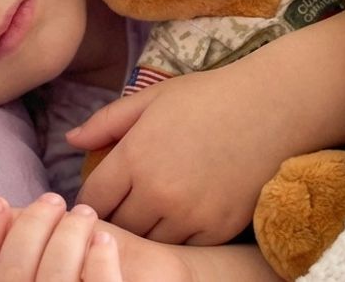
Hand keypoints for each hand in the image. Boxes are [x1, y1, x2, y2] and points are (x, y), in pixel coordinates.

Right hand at [0, 194, 192, 281]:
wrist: (151, 281)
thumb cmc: (88, 263)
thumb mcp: (44, 244)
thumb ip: (8, 231)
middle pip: (13, 273)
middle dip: (31, 227)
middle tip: (54, 199)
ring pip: (53, 278)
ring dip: (68, 236)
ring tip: (85, 215)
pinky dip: (97, 260)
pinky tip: (105, 242)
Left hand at [66, 64, 295, 245]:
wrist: (273, 107)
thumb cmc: (209, 97)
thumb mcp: (152, 98)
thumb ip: (107, 121)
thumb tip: (71, 140)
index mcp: (135, 156)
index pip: (93, 200)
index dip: (89, 203)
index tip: (97, 200)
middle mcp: (158, 191)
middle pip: (118, 228)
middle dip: (115, 220)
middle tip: (123, 209)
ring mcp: (190, 214)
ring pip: (150, 243)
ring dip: (147, 232)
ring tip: (151, 215)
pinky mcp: (219, 229)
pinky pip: (185, 249)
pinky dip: (179, 238)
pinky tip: (182, 219)